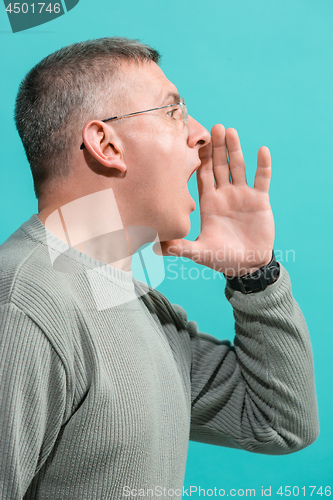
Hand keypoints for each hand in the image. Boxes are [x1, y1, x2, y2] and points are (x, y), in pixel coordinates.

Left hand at [160, 124, 274, 275]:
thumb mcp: (200, 252)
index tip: (194, 141)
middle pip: (219, 165)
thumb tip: (156, 248)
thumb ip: (181, 247)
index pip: (202, 174)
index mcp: (208, 202)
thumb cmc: (221, 258)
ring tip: (231, 131)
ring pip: (238, 167)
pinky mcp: (259, 200)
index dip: (199, 158)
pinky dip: (263, 165)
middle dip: (216, 147)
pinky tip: (262, 150)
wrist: (247, 265)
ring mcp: (242, 195)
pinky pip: (262, 178)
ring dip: (235, 150)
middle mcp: (224, 194)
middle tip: (214, 127)